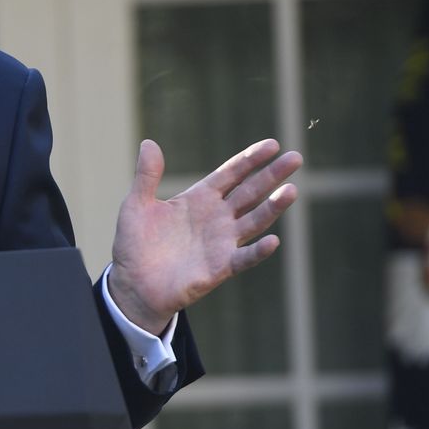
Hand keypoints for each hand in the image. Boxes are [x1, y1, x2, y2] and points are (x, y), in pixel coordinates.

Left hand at [108, 138, 301, 331]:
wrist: (132, 285)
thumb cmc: (135, 244)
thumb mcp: (137, 205)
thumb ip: (146, 176)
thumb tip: (149, 142)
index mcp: (200, 199)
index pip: (231, 174)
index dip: (251, 160)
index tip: (273, 144)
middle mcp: (217, 217)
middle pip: (250, 192)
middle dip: (272, 175)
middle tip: (296, 157)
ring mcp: (221, 242)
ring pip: (254, 221)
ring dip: (273, 207)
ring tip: (292, 190)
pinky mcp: (220, 268)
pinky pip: (244, 258)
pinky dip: (258, 251)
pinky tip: (272, 241)